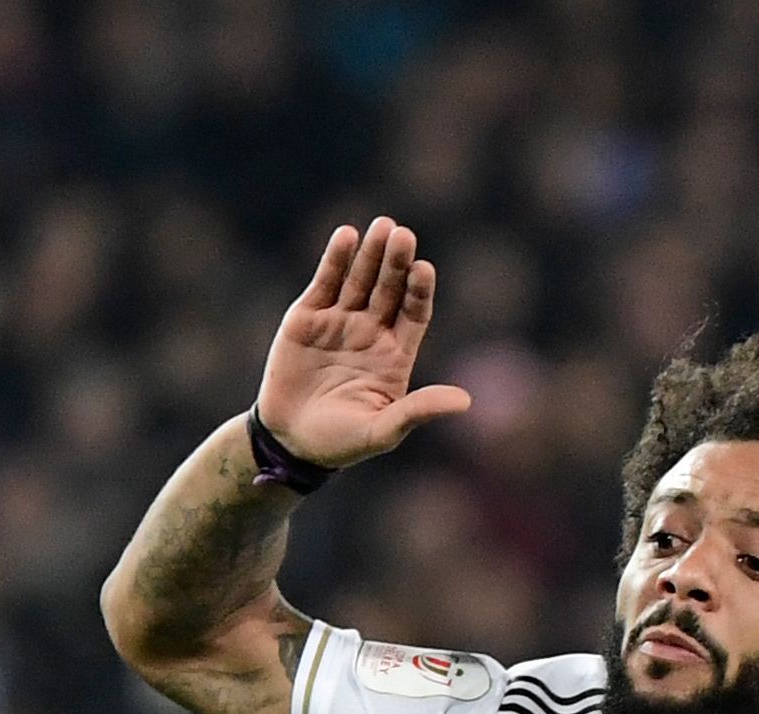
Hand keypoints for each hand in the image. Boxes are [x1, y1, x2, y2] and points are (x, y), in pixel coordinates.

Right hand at [257, 220, 470, 468]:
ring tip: (382, 226)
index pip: (414, 315)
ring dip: (371, 254)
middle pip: (389, 290)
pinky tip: (347, 236)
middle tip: (403, 234)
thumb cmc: (343, 441)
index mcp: (395, 356)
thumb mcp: (384, 430)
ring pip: (359, 279)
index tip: (424, 269)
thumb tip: (465, 402)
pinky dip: (335, 259)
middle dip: (396, 262)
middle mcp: (371, 332)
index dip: (419, 291)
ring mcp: (340, 321)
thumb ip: (419, 410)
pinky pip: (325, 282)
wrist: (292, 439)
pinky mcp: (307, 317)